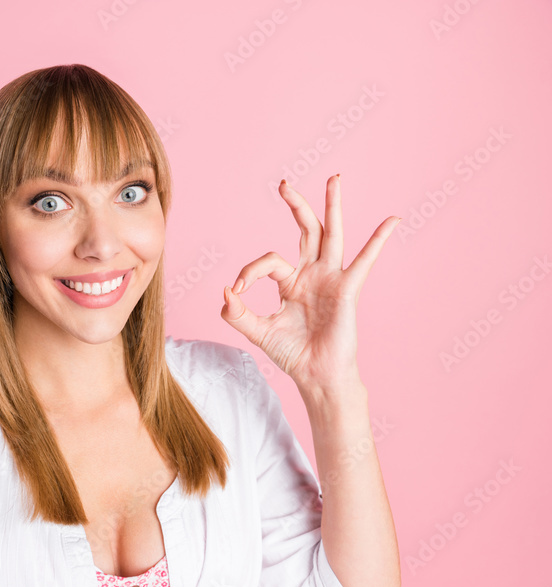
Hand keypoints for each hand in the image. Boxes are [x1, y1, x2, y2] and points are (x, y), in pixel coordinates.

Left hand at [220, 174, 400, 390]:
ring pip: (332, 234)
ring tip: (334, 178)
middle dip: (296, 205)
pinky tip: (392, 220)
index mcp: (291, 281)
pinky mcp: (347, 288)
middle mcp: (312, 274)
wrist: (315, 375)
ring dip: (332, 205)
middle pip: (306, 230)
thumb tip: (226, 290)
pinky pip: (365, 260)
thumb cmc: (291, 353)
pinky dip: (379, 239)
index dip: (249, 271)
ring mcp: (331, 278)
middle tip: (283, 184)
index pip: (268, 261)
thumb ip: (237, 313)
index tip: (237, 291)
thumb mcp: (257, 331)